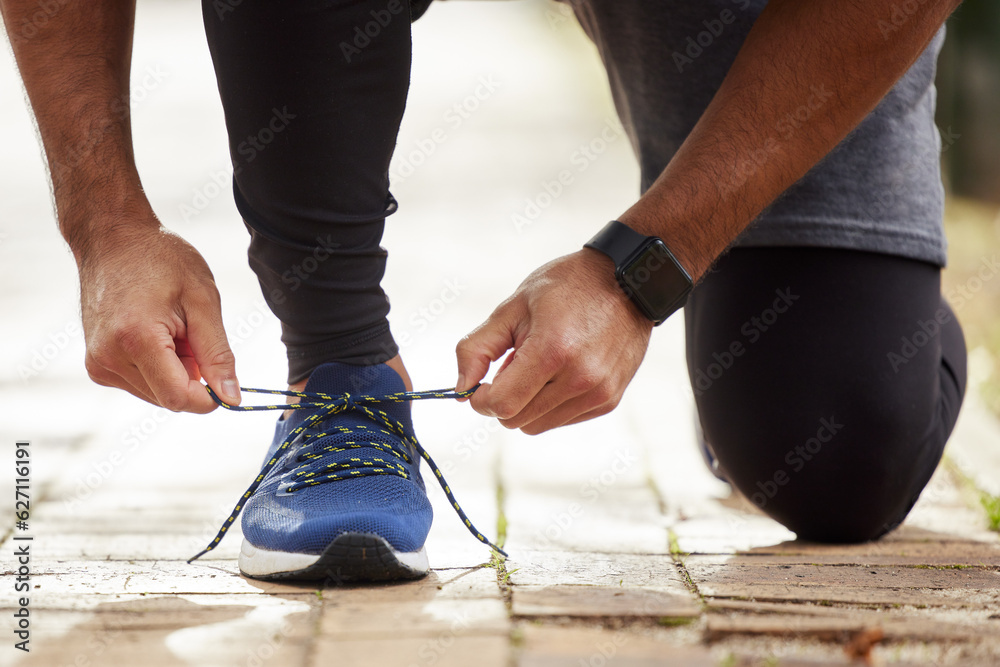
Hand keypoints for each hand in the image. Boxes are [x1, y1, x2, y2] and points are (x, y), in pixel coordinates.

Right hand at [77, 216, 239, 412]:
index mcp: (136, 339)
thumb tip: (232, 397)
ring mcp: (98, 363)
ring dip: (175, 372)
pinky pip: (141, 384)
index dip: (209, 397)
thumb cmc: (161, 260)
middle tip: (192, 334)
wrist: (112, 239)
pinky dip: (158, 368)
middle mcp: (109, 357)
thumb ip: (218, 354)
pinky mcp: (96, 364)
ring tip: (172, 330)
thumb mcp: (203, 301)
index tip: (223, 378)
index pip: (178, 398)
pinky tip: (156, 334)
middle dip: (192, 377)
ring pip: (156, 394)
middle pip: (169, 398)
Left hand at [455, 249, 652, 434]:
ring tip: (539, 365)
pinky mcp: (609, 400)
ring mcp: (598, 393)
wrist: (627, 281)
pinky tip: (560, 372)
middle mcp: (580, 379)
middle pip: (516, 420)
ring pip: (537, 426)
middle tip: (512, 364)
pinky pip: (562, 420)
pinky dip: (551, 404)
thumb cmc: (566, 288)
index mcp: (552, 351)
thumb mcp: (513, 307)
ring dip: (527, 403)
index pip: (501, 405)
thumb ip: (478, 348)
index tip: (479, 384)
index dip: (480, 399)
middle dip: (503, 399)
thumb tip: (460, 388)